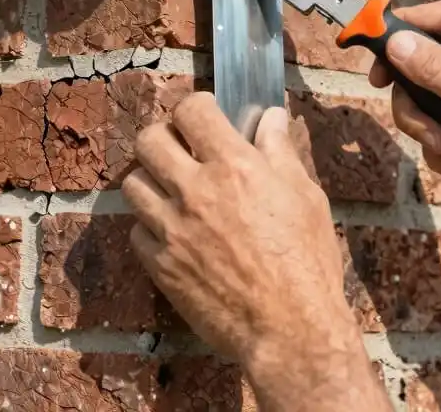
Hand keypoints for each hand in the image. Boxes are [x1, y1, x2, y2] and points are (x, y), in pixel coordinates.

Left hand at [122, 92, 390, 410]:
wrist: (290, 332)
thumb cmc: (307, 264)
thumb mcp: (305, 198)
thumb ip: (280, 153)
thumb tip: (271, 118)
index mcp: (235, 167)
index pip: (191, 110)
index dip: (197, 107)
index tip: (205, 117)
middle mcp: (196, 191)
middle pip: (149, 139)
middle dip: (164, 137)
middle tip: (181, 150)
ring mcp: (172, 229)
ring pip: (133, 183)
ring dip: (152, 181)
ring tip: (174, 192)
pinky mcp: (160, 265)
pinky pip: (137, 231)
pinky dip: (151, 228)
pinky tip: (175, 234)